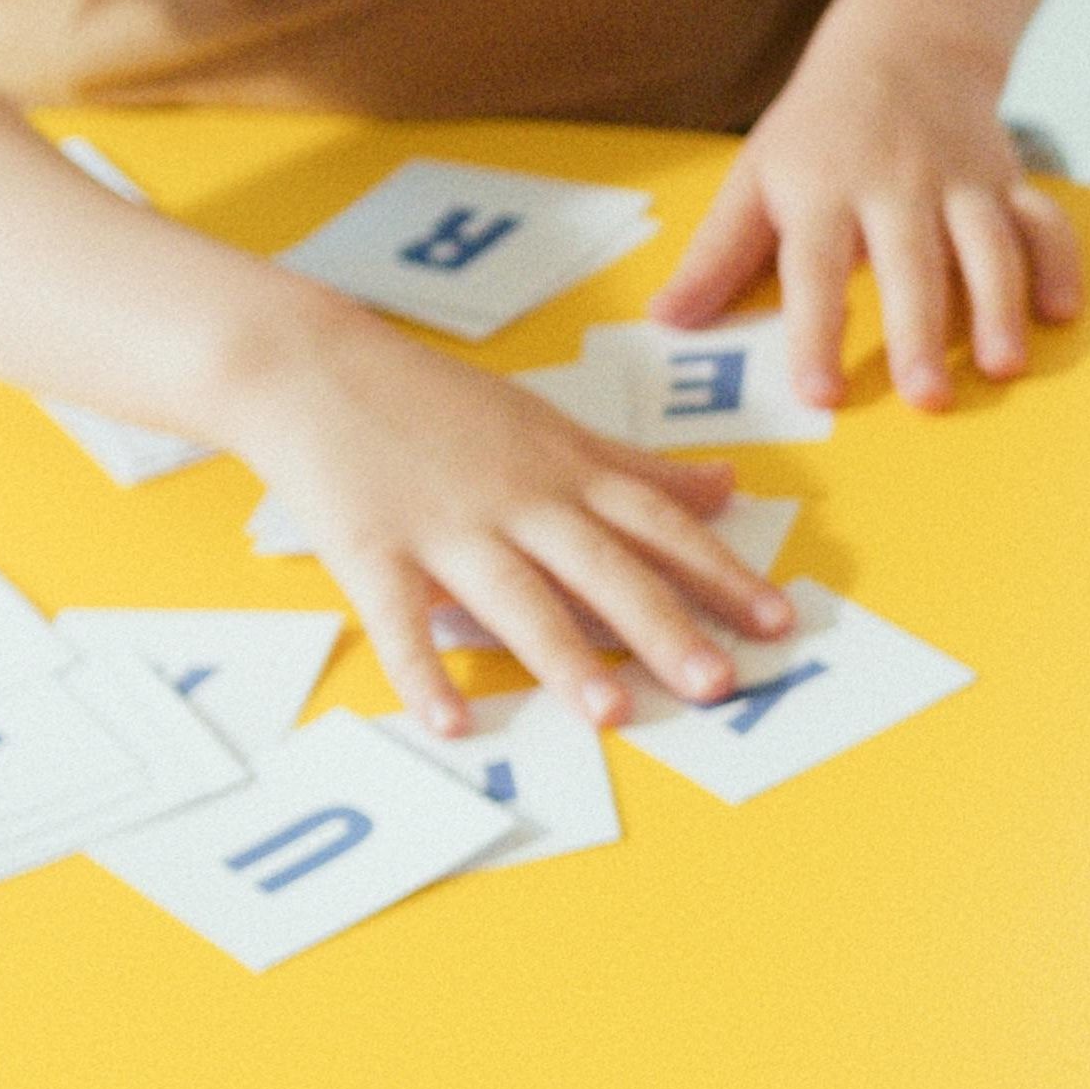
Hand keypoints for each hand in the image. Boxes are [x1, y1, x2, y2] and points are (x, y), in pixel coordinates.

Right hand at [220, 311, 788, 731]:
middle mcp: (518, 501)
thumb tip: (726, 487)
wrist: (311, 363)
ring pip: (516, 596)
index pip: (660, 527)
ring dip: (565, 657)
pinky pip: (400, 621)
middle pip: (604, 567)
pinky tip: (451, 726)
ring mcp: (445, 527)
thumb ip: (637, 468)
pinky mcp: (371, 550)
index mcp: (565, 471)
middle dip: (665, 626)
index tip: (778, 619)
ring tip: (614, 714)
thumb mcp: (550, 425)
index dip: (721, 573)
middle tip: (721, 684)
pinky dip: (423, 673)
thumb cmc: (439, 402)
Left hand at [655, 27, 1075, 413]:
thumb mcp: (756, 175)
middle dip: (922, 331)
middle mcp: (895, 184)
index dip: (815, 334)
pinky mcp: (1006, 179)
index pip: (812, 270)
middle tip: (929, 398)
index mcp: (822, 190)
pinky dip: (1060, 262)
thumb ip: (717, 254)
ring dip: (999, 305)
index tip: (820, 395)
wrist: (904, 39)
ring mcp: (958, 180)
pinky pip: (1042, 219)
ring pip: (986, 244)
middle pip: (910, 264)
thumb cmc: (819, 126)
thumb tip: (668, 321)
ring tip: (1005, 366)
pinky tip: (1062, 311)